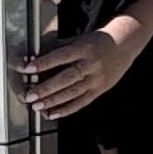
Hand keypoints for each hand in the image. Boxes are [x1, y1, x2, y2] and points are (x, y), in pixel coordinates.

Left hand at [18, 24, 133, 120]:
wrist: (124, 45)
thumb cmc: (96, 42)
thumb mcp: (78, 39)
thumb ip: (58, 48)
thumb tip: (33, 58)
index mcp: (84, 48)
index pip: (61, 56)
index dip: (45, 63)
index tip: (28, 69)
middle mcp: (91, 64)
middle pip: (67, 78)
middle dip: (47, 88)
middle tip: (30, 96)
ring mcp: (97, 78)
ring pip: (74, 92)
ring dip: (54, 101)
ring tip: (38, 107)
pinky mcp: (100, 89)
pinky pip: (82, 102)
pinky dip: (67, 109)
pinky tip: (54, 114)